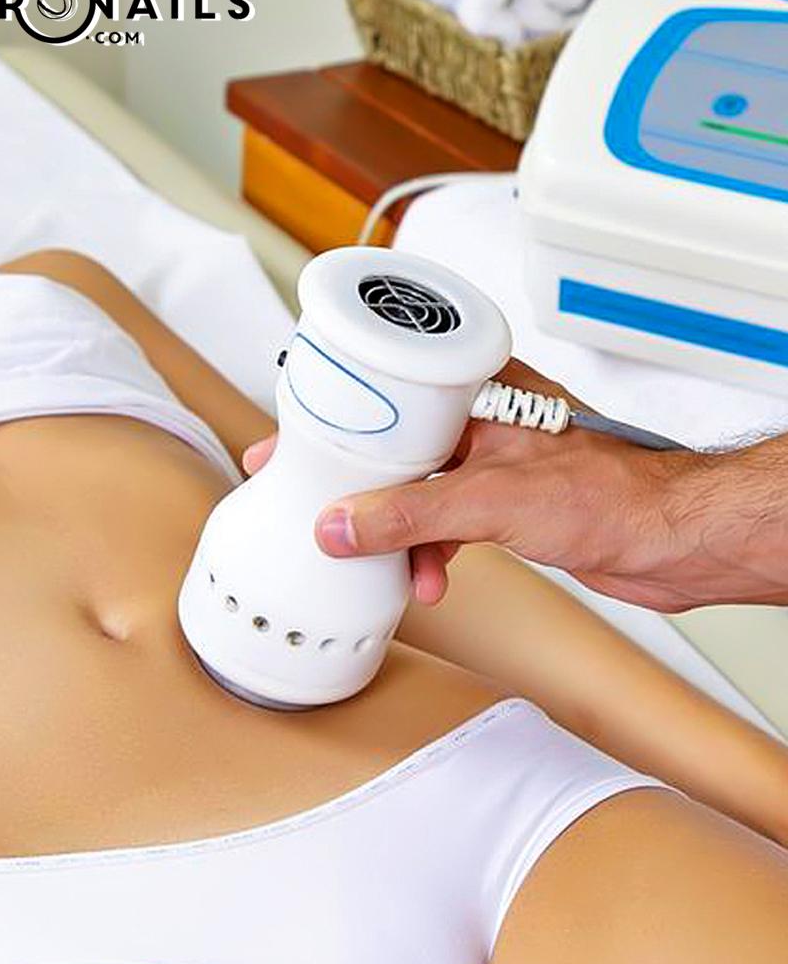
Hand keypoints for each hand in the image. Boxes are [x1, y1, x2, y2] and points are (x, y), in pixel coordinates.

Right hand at [243, 362, 787, 611]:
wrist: (672, 540)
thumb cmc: (615, 493)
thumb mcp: (492, 500)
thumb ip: (411, 515)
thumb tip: (342, 525)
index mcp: (481, 386)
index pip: (387, 387)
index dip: (335, 415)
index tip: (292, 438)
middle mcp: (484, 415)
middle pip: (395, 443)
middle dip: (357, 485)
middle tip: (313, 503)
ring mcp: (494, 458)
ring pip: (418, 487)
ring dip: (397, 531)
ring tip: (382, 562)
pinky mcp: (505, 500)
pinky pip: (444, 519)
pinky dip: (429, 549)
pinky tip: (427, 576)